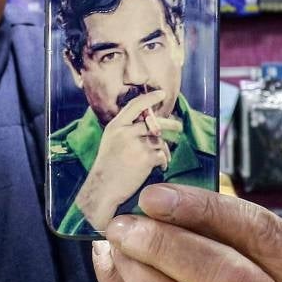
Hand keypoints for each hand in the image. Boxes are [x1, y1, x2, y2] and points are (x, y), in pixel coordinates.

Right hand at [75, 90, 180, 229]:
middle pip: (154, 123)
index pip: (135, 105)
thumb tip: (151, 124)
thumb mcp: (111, 141)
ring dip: (163, 150)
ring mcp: (135, 144)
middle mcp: (125, 132)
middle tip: (178, 127)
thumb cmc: (107, 167)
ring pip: (159, 141)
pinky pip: (162, 155)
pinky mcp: (145, 158)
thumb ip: (126, 130)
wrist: (103, 189)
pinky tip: (159, 167)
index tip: (161, 93)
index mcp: (115, 126)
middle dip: (169, 124)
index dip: (150, 98)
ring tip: (161, 158)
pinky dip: (163, 162)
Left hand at [93, 184, 281, 281]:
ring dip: (135, 270)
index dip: (203, 208)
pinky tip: (111, 265)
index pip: (260, 233)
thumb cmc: (242, 278)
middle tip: (123, 224)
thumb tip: (149, 198)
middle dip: (164, 245)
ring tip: (116, 243)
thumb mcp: (245, 247)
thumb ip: (209, 220)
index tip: (153, 195)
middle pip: (223, 279)